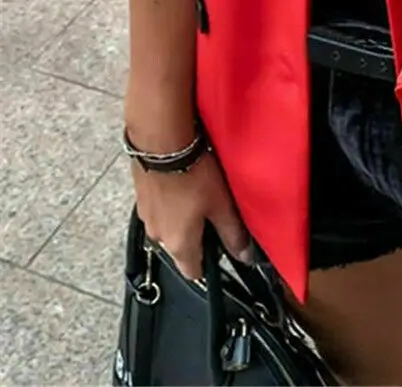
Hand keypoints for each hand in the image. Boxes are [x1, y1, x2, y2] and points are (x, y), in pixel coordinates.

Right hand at [127, 115, 251, 277]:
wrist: (160, 143)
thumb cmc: (193, 174)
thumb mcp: (221, 204)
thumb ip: (233, 233)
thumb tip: (245, 257)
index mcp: (178, 245)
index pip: (193, 273)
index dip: (210, 266)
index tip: (224, 251)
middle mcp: (158, 236)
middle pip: (182, 249)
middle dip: (199, 237)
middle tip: (217, 214)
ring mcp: (146, 217)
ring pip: (171, 227)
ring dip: (185, 218)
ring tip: (202, 194)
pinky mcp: (141, 197)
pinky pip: (161, 209)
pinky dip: (173, 203)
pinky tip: (184, 183)